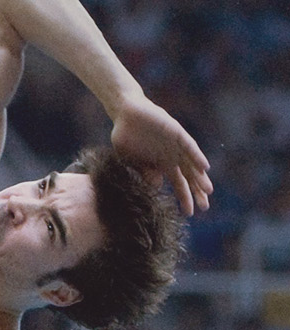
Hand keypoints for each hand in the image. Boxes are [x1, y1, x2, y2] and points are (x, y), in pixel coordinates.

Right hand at [110, 96, 212, 215]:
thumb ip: (144, 172)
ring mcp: (175, 144)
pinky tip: (203, 167)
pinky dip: (196, 156)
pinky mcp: (175, 132)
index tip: (189, 214)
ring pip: (191, 163)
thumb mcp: (130, 160)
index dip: (184, 198)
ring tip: (207, 191)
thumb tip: (157, 186)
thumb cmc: (125, 136)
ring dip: (199, 177)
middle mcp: (172, 156)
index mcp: (162, 164)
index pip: (178, 183)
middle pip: (189, 176)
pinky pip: (188, 146)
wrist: (124, 113)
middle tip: (204, 207)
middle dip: (196, 191)